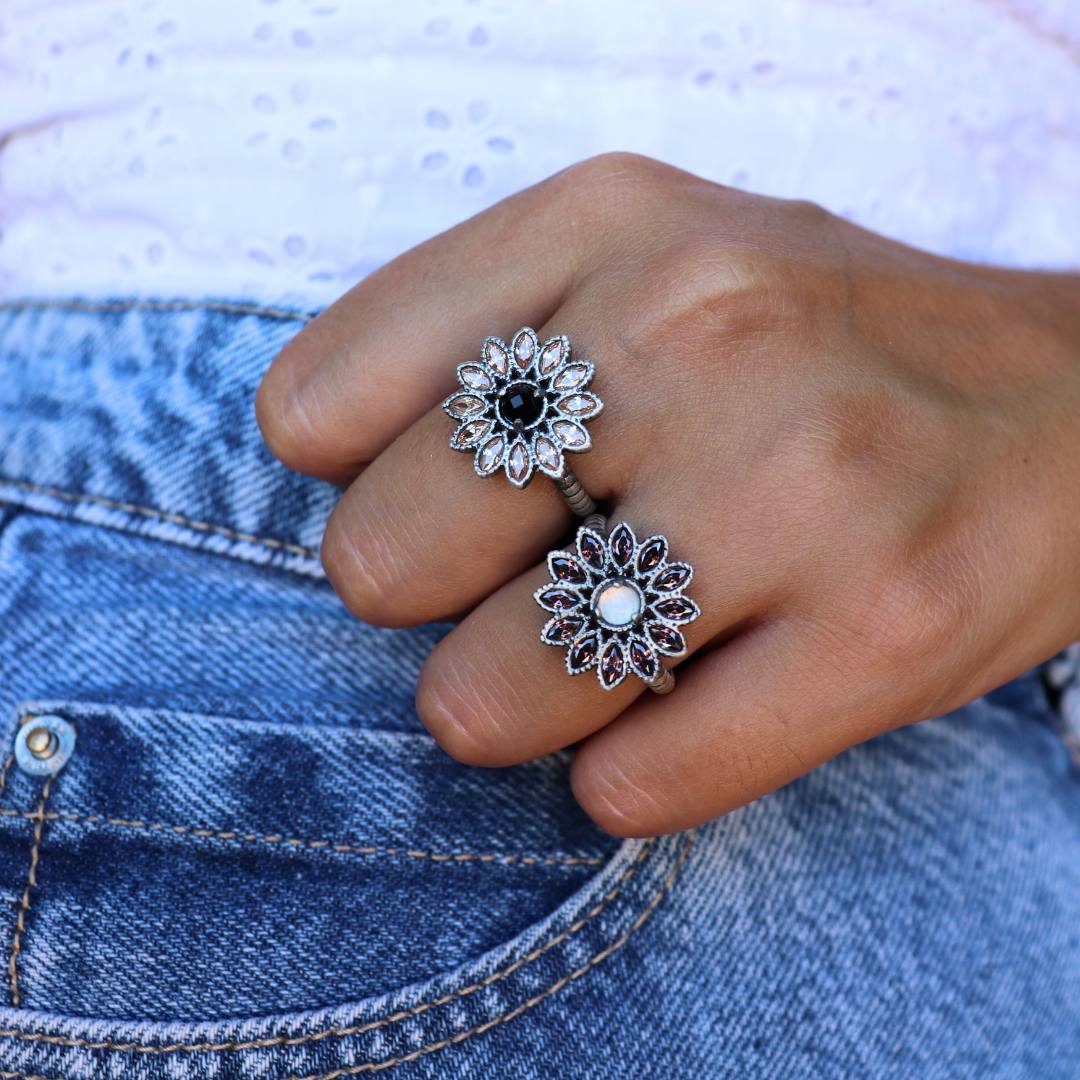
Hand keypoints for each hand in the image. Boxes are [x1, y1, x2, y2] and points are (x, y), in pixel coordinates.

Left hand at [256, 153, 1079, 836]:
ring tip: (582, 663)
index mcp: (608, 226)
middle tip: (512, 586)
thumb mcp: (642, 255)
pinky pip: (637, 781)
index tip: (428, 498)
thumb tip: (321, 466)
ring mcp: (797, 486)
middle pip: (384, 555)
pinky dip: (617, 779)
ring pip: (492, 693)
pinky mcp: (882, 630)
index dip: (347, 480)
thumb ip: (468, 331)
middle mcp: (697, 334)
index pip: (316, 405)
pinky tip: (657, 727)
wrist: (1070, 405)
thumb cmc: (818, 343)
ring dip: (508, 706)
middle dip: (427, 601)